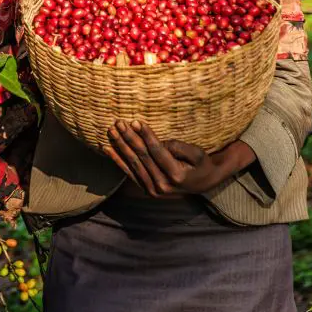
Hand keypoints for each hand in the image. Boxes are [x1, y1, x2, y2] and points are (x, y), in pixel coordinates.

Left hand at [105, 120, 254, 196]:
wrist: (203, 183)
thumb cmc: (200, 164)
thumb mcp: (197, 154)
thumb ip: (179, 147)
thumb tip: (159, 142)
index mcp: (176, 176)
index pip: (157, 152)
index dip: (146, 136)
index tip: (135, 121)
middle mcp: (163, 185)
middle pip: (142, 157)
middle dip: (129, 138)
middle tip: (119, 123)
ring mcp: (153, 190)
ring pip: (133, 164)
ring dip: (120, 146)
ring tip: (111, 131)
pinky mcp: (147, 190)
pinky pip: (129, 173)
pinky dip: (118, 160)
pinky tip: (107, 148)